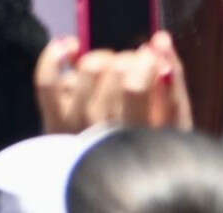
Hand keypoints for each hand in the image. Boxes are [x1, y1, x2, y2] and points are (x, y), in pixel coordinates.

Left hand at [34, 34, 187, 134]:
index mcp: (137, 137)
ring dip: (104, 58)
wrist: (118, 183)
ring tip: (116, 69)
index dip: (146, 61)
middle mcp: (101, 132)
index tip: (155, 59)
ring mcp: (73, 126)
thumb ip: (173, 84)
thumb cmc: (154, 149)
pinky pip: (46, 80)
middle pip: (113, 72)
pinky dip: (54, 56)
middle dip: (131, 59)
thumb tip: (161, 40)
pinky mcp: (53, 120)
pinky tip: (72, 47)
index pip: (134, 85)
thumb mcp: (177, 125)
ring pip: (87, 69)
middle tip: (139, 68)